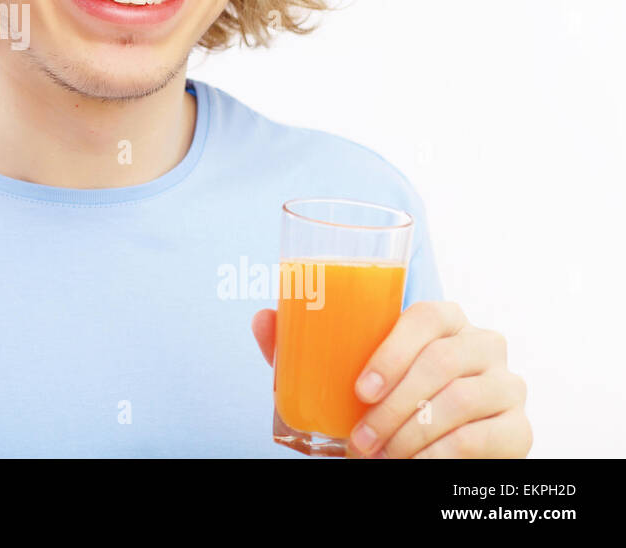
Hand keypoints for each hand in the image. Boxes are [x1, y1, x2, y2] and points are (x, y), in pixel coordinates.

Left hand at [251, 301, 531, 457]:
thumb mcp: (341, 373)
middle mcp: (483, 344)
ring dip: (411, 434)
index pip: (428, 316)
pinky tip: (413, 465)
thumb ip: (303, 346)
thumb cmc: (382, 398)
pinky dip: (440, 455)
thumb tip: (263, 319)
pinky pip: (483, 438)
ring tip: (378, 456)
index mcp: (444, 319)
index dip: (393, 351)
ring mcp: (506, 385)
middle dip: (393, 407)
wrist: (427, 445)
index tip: (360, 389)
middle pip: (442, 362)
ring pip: (462, 400)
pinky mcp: (518, 427)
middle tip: (359, 440)